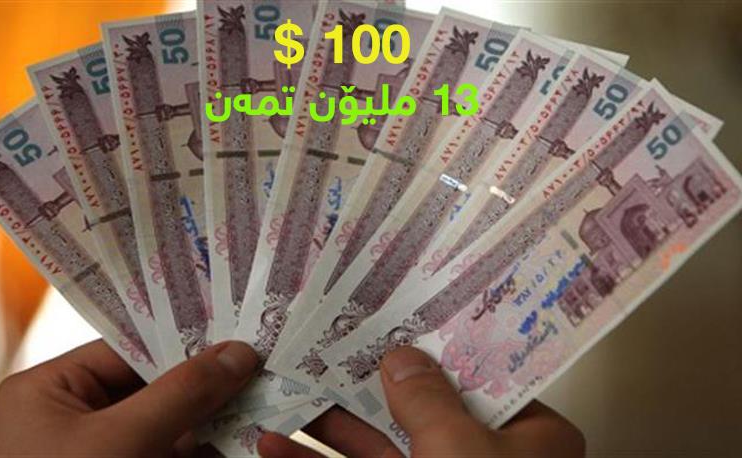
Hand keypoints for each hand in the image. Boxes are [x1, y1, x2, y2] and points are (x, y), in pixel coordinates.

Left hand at [0, 339, 258, 456]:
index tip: (236, 331)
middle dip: (206, 381)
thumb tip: (237, 355)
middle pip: (153, 386)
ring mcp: (103, 456)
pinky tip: (244, 438)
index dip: (184, 339)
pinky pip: (172, 455)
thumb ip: (181, 393)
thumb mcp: (120, 441)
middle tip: (258, 364)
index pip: (128, 349)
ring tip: (263, 397)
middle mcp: (75, 419)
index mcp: (50, 392)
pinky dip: (206, 449)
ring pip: (170, 425)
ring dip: (215, 418)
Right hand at [258, 346, 583, 456]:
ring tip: (291, 393)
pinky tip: (279, 448)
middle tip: (336, 347)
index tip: (400, 319)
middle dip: (371, 384)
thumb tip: (404, 357)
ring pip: (383, 449)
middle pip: (424, 409)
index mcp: (530, 441)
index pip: (484, 377)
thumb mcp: (458, 449)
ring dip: (333, 426)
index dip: (440, 349)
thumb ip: (428, 399)